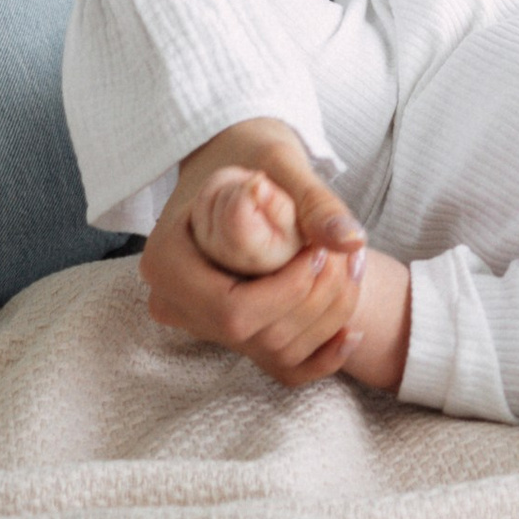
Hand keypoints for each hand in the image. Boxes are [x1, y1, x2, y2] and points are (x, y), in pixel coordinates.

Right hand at [140, 120, 370, 383]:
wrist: (236, 159)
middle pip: (254, 335)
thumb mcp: (278, 161)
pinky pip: (281, 367)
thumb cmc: (248, 151)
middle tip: (348, 256)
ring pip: (274, 353)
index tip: (319, 252)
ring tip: (351, 268)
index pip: (230, 310)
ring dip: (328, 320)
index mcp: (167, 261)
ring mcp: (203, 325)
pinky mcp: (234, 335)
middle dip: (315, 302)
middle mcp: (176, 303)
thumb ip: (312, 201)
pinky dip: (323, 354)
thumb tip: (349, 240)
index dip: (286, 293)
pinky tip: (351, 328)